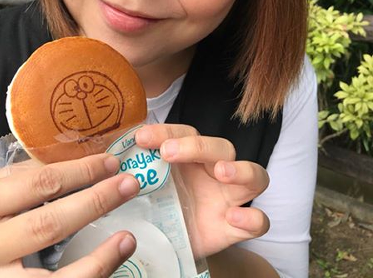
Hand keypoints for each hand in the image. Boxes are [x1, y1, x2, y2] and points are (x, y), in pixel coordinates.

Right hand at [0, 153, 139, 277]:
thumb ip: (27, 177)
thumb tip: (80, 162)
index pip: (41, 183)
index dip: (82, 172)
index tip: (111, 164)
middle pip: (50, 223)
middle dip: (97, 202)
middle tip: (129, 186)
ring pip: (53, 276)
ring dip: (98, 257)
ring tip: (127, 239)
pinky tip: (109, 266)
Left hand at [135, 124, 269, 256]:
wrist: (168, 240)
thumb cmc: (158, 204)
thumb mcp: (145, 184)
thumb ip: (136, 167)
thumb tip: (113, 150)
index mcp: (191, 157)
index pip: (187, 134)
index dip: (165, 132)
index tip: (141, 138)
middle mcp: (214, 171)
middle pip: (222, 147)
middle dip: (198, 146)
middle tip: (169, 153)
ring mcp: (229, 198)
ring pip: (255, 175)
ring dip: (240, 170)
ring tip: (221, 172)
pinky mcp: (236, 226)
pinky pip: (259, 221)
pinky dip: (253, 218)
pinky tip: (234, 217)